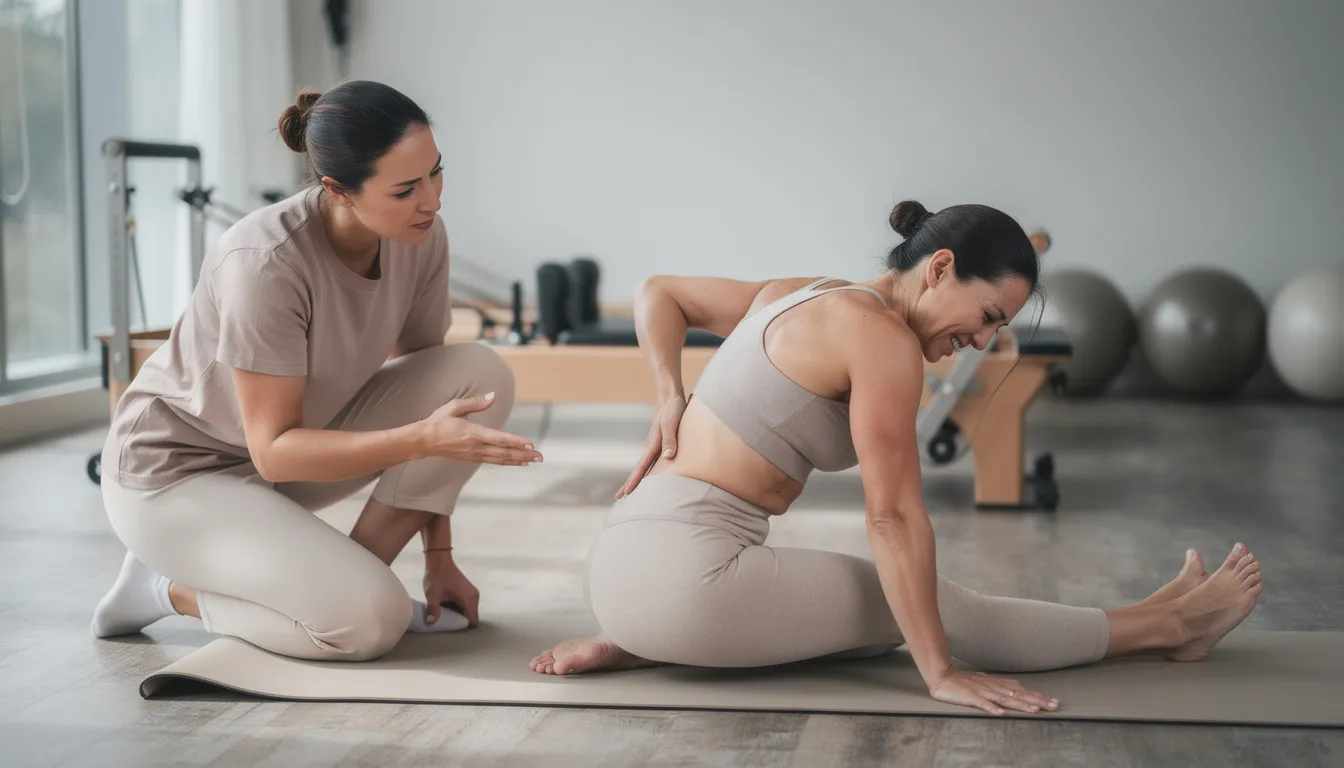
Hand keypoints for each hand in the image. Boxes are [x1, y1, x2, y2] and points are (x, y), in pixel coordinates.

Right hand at [420, 392, 541, 465]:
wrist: (424, 441)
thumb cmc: (439, 421)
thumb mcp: (455, 406)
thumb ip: (476, 403)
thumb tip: (493, 396)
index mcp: (473, 433)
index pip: (499, 439)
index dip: (516, 442)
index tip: (531, 444)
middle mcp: (476, 447)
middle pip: (504, 452)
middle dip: (524, 454)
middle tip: (541, 456)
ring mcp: (475, 454)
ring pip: (501, 459)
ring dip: (519, 459)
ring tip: (535, 460)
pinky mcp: (473, 458)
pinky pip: (494, 461)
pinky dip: (508, 461)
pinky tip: (518, 461)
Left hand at [422, 552, 479, 627]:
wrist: (439, 560)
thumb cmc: (437, 576)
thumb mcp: (433, 594)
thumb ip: (433, 609)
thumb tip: (431, 622)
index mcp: (468, 598)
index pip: (472, 621)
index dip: (463, 628)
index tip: (451, 631)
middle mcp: (474, 597)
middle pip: (471, 618)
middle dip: (460, 623)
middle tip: (446, 624)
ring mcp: (473, 593)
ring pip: (469, 612)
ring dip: (459, 616)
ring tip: (446, 616)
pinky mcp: (469, 591)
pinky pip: (467, 606)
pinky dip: (459, 610)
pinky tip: (448, 608)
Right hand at [616, 395, 686, 498]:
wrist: (670, 396)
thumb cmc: (673, 409)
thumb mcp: (672, 423)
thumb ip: (671, 440)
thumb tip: (669, 457)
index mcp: (653, 445)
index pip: (642, 467)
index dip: (634, 481)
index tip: (626, 493)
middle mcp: (652, 447)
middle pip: (639, 470)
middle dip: (630, 484)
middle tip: (619, 498)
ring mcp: (655, 445)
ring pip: (645, 466)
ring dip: (638, 478)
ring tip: (632, 491)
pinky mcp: (660, 443)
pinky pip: (653, 461)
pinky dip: (648, 471)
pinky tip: (651, 475)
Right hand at [928, 668, 1057, 715]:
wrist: (942, 676)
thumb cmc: (962, 681)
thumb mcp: (985, 681)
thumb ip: (1000, 685)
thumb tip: (1016, 687)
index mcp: (997, 684)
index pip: (1022, 690)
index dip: (1038, 696)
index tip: (1053, 701)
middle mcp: (992, 686)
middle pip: (1018, 694)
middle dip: (1037, 700)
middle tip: (1054, 706)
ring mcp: (981, 691)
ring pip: (1005, 698)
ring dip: (1020, 704)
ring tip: (1035, 710)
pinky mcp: (970, 696)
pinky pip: (982, 703)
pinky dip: (991, 708)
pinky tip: (1000, 713)